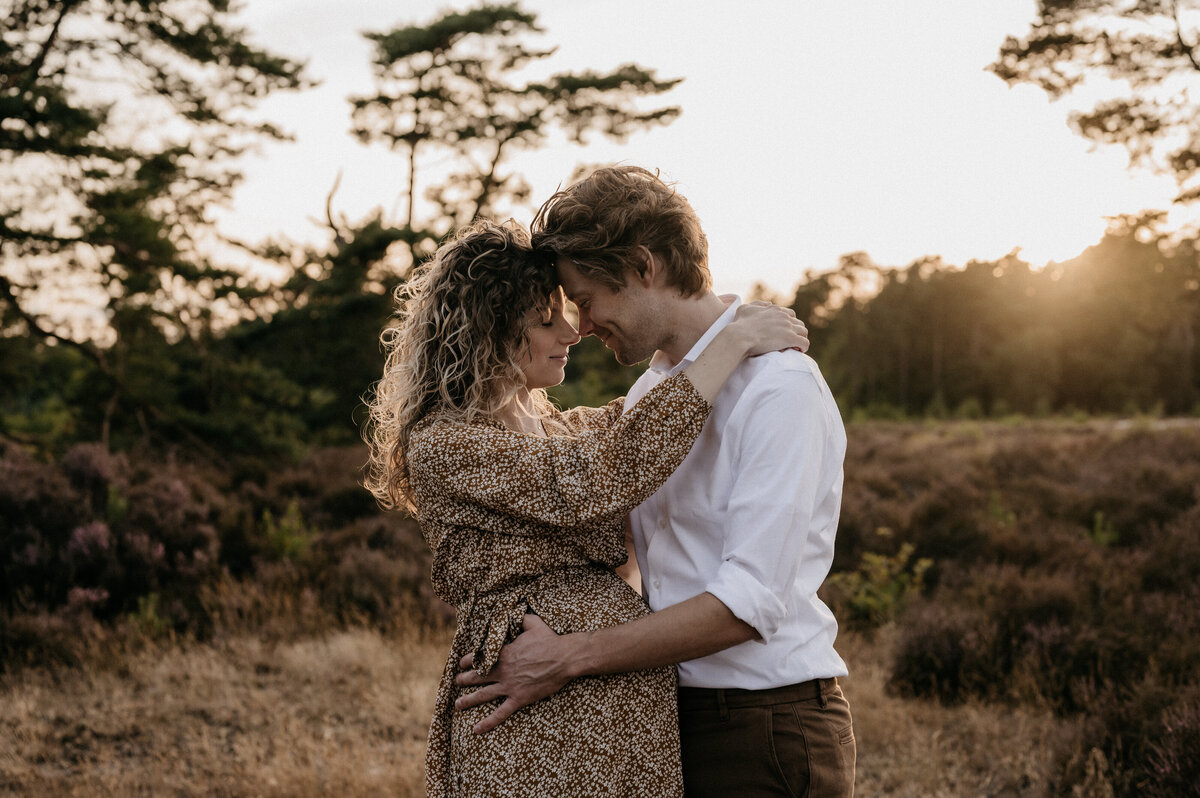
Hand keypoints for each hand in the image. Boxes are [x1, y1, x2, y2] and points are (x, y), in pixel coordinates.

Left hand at [453, 614, 575, 733]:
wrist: (564, 658)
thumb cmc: (550, 640)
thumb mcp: (533, 623)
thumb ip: (520, 618)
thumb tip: (516, 612)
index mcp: (503, 653)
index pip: (478, 657)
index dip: (467, 661)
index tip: (461, 663)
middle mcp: (502, 670)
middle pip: (477, 677)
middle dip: (464, 679)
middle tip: (456, 682)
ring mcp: (510, 686)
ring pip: (483, 695)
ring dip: (468, 700)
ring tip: (458, 704)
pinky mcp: (519, 698)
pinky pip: (501, 713)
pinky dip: (488, 722)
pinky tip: (476, 729)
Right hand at [731, 300, 808, 355]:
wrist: (740, 336)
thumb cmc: (740, 324)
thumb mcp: (745, 308)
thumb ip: (757, 304)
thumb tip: (769, 303)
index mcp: (775, 310)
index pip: (790, 314)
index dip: (789, 323)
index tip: (785, 331)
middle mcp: (783, 317)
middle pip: (799, 323)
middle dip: (796, 331)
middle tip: (791, 341)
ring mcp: (788, 327)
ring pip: (804, 332)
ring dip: (801, 339)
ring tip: (795, 347)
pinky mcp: (790, 338)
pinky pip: (804, 342)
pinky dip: (803, 347)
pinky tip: (799, 351)